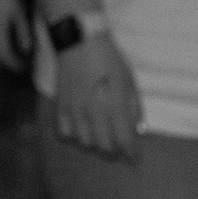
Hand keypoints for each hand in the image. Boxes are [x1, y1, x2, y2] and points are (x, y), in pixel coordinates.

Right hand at [51, 34, 143, 159]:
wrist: (80, 43)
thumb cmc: (110, 61)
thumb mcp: (130, 82)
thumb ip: (134, 108)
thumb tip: (137, 129)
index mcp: (115, 106)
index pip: (125, 141)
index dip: (131, 152)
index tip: (134, 155)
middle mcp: (94, 112)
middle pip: (104, 147)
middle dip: (115, 152)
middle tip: (120, 147)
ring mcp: (74, 110)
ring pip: (84, 143)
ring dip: (95, 145)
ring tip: (101, 138)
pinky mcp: (60, 106)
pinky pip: (65, 133)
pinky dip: (74, 136)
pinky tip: (81, 128)